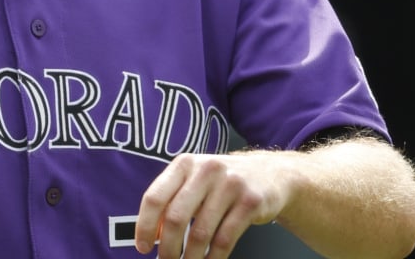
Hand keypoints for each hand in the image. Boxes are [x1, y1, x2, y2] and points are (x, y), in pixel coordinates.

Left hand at [133, 152, 297, 257]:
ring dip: (191, 257)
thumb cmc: (223, 181)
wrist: (270, 173)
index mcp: (185, 164)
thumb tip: (154, 234)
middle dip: (168, 248)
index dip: (145, 226)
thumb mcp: (195, 180)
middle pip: (176, 218)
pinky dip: (214, 257)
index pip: (155, 197)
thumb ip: (172, 201)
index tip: (143, 247)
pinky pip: (225, 239)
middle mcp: (206, 170)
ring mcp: (230, 185)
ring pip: (201, 233)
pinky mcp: (250, 202)